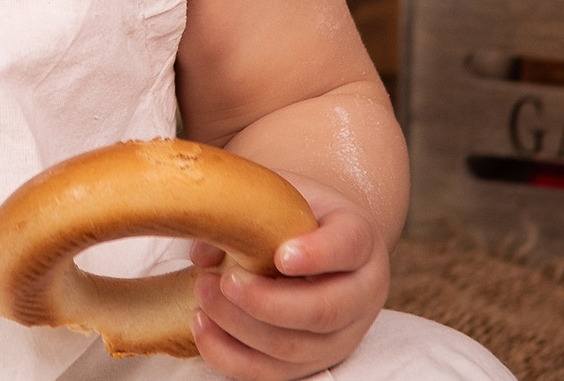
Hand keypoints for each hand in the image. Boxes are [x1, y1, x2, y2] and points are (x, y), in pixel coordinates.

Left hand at [191, 173, 386, 379]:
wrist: (321, 243)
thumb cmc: (298, 216)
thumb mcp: (283, 199)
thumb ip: (248, 214)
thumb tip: (203, 253)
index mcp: (361, 241)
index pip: (349, 246)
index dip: (318, 254)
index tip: (281, 255)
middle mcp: (361, 294)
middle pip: (323, 311)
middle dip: (266, 302)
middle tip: (226, 281)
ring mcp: (340, 336)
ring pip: (295, 348)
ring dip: (242, 328)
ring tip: (204, 296)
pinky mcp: (313, 362)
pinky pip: (272, 374)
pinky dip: (231, 355)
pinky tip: (202, 324)